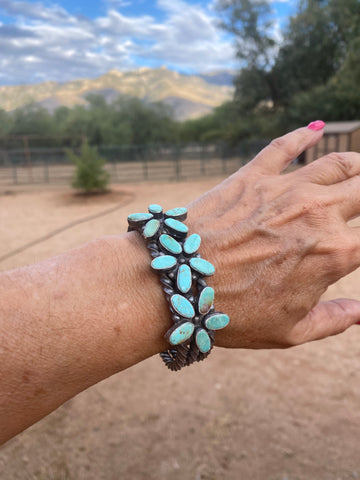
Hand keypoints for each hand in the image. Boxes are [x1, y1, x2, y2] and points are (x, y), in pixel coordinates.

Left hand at [187, 125, 359, 348]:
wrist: (179, 283)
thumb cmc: (233, 314)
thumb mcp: (290, 330)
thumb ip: (333, 320)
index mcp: (335, 253)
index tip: (359, 247)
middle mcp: (317, 213)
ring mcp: (285, 189)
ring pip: (336, 164)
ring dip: (356, 164)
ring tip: (359, 168)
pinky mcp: (252, 175)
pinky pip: (284, 147)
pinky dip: (303, 135)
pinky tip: (315, 128)